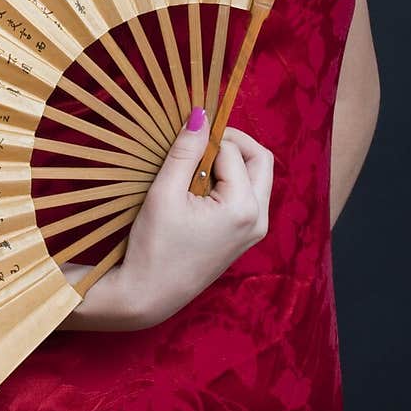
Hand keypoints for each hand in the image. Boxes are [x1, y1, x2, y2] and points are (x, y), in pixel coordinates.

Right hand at [119, 110, 273, 327]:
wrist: (149, 296)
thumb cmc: (153, 246)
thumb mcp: (165, 192)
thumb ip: (186, 150)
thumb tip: (201, 114)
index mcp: (243, 208)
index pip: (232, 151)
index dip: (206, 140)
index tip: (180, 142)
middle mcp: (258, 219)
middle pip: (261, 159)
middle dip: (232, 143)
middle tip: (198, 144)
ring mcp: (254, 230)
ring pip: (256, 177)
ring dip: (230, 162)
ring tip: (193, 170)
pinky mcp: (245, 237)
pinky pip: (248, 195)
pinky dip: (228, 182)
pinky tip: (197, 189)